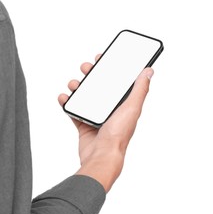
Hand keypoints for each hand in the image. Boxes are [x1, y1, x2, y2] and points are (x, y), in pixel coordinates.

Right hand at [58, 55, 153, 191]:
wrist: (101, 156)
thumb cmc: (118, 135)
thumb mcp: (131, 108)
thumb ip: (140, 89)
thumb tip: (149, 71)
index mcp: (123, 104)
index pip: (117, 81)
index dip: (109, 68)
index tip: (102, 58)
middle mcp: (110, 109)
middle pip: (99, 86)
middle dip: (91, 75)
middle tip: (86, 68)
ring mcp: (96, 117)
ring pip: (84, 96)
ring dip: (77, 87)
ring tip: (73, 84)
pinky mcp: (83, 125)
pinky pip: (73, 110)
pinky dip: (67, 103)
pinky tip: (64, 97)